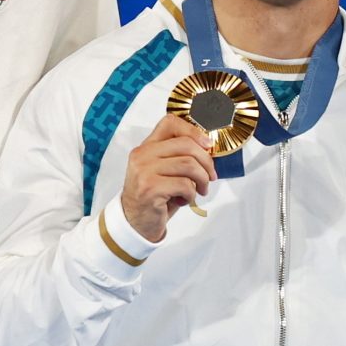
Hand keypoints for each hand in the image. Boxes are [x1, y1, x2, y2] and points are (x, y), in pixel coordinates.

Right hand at [120, 114, 215, 242]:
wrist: (135, 222)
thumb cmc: (155, 197)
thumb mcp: (164, 171)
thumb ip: (179, 157)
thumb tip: (208, 149)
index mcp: (146, 147)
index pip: (170, 123)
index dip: (193, 131)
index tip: (207, 145)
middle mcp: (142, 155)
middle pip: (186, 145)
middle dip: (206, 161)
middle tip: (210, 176)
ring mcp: (144, 171)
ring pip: (188, 164)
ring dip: (202, 179)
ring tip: (200, 189)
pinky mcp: (150, 188)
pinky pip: (184, 185)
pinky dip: (192, 194)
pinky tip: (186, 200)